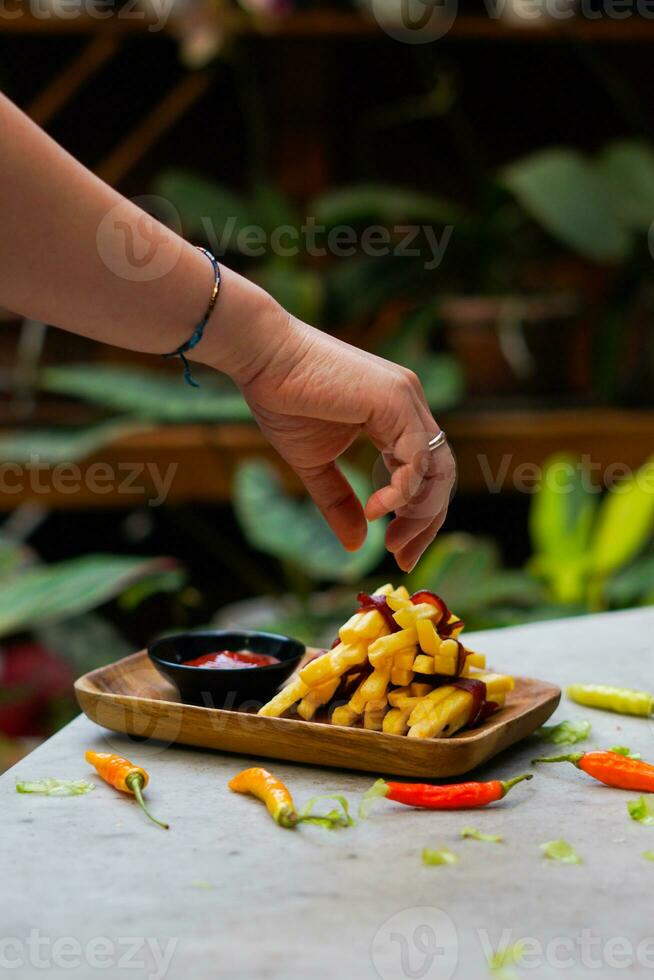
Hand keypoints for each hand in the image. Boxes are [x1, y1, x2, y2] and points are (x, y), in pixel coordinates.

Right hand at [196, 276, 455, 571]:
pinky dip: (402, 492)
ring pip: (437, 469)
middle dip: (426, 523)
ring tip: (391, 540)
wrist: (262, 357)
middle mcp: (409, 406)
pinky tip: (375, 510)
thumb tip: (356, 547)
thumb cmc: (283, 400)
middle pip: (442, 476)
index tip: (398, 552)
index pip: (426, 474)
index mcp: (395, 417)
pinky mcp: (396, 400)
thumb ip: (339, 502)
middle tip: (401, 556)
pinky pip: (416, 458)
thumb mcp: (315, 465)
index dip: (419, 518)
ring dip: (419, 514)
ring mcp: (407, 400)